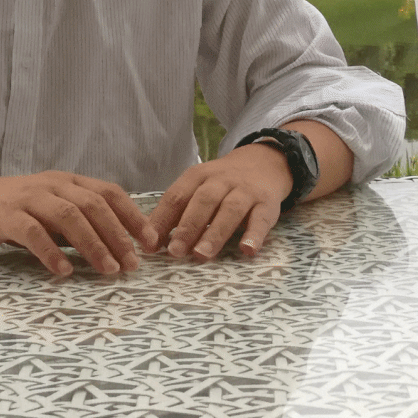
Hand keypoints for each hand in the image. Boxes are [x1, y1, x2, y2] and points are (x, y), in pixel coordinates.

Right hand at [0, 171, 151, 276]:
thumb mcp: (51, 209)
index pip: (109, 192)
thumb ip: (78, 222)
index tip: (151, 242)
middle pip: (93, 205)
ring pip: (69, 216)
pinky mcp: (7, 214)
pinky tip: (64, 271)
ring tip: (108, 269)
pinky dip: (52, 253)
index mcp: (67, 181)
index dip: (133, 216)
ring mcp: (29, 197)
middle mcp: (52, 184)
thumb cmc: (15, 209)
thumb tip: (118, 247)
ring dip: (93, 244)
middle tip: (133, 263)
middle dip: (118, 235)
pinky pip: (34, 233)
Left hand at [147, 143, 293, 261]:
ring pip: (230, 210)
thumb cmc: (223, 184)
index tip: (150, 245)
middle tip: (175, 252)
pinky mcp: (268, 203)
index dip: (162, 220)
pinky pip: (262, 219)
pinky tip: (247, 250)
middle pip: (203, 201)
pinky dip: (254, 235)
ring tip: (202, 255)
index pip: (176, 196)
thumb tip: (152, 241)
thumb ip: (179, 211)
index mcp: (198, 176)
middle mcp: (221, 180)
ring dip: (215, 233)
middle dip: (188, 227)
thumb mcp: (199, 187)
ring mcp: (246, 191)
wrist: (264, 163)